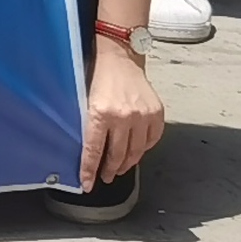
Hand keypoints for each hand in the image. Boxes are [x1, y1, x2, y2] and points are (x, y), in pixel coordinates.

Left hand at [81, 37, 164, 190]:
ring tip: (119, 169)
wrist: (120, 57)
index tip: (86, 185)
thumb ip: (88, 124)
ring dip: (126, 164)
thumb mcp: (84, 99)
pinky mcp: (156, 114)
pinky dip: (142, 149)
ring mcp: (142, 116)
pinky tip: (134, 152)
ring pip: (135, 152)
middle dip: (109, 170)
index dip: (89, 170)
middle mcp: (123, 117)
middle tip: (104, 178)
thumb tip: (87, 151)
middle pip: (117, 155)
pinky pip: (150, 141)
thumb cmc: (98, 76)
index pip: (94, 150)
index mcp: (100, 112)